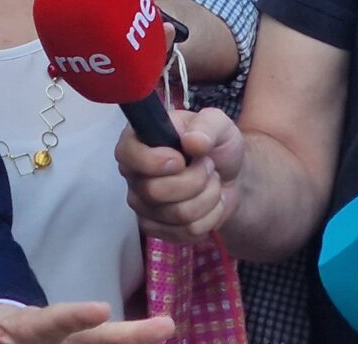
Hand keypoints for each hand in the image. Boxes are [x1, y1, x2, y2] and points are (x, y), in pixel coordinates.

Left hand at [0, 292, 176, 343]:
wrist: (2, 339)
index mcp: (39, 327)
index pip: (57, 321)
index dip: (77, 315)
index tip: (103, 309)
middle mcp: (66, 337)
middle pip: (100, 338)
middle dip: (132, 334)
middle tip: (167, 326)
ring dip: (137, 340)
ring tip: (170, 329)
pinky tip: (154, 342)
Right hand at [114, 108, 243, 241]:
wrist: (229, 177)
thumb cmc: (215, 145)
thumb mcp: (218, 124)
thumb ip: (207, 126)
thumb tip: (192, 142)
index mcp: (137, 141)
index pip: (127, 156)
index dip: (155, 162)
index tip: (182, 159)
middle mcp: (133, 174)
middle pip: (155, 191)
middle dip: (195, 181)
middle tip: (208, 167)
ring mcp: (142, 205)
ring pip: (177, 215)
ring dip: (208, 198)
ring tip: (212, 183)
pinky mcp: (156, 229)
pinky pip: (186, 233)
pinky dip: (210, 218)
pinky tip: (210, 204)